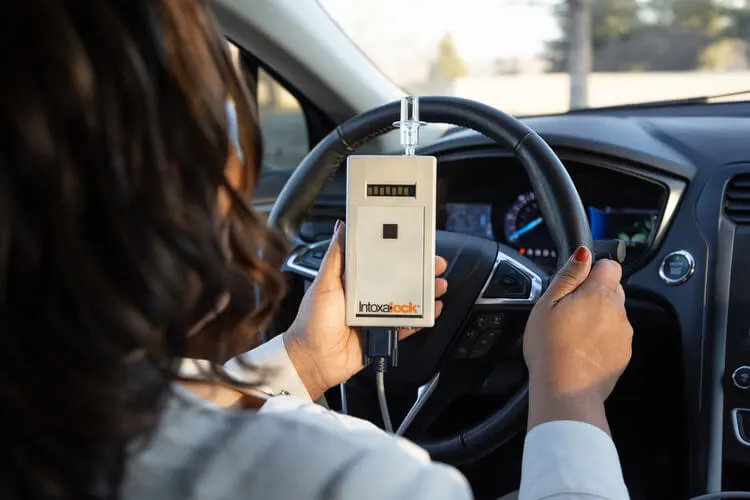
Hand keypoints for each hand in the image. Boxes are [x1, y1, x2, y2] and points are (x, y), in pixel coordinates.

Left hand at [283, 220, 448, 399]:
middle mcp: (367, 296)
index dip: (399, 251)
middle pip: (399, 279)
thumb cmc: (312, 322)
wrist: (314, 360)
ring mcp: (376, 315)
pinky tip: (432, 310)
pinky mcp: (383, 334)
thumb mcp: (324, 283)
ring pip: (407, 300)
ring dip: (425, 292)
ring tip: (438, 285)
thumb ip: (335, 256)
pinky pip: (407, 325)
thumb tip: (340, 226)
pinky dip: (421, 318)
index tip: (415, 243)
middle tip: (435, 264)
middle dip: (419, 271)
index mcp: (353, 280)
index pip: (380, 260)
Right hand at [523, 247, 632, 433]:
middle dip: (595, 294)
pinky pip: (615, 336)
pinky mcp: (624, 355)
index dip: (593, 271)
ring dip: (599, 317)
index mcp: (599, 294)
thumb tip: (584, 253)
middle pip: (614, 290)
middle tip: (569, 311)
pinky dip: (602, 338)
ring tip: (573, 334)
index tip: (576, 284)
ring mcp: (624, 335)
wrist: (565, 391)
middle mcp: (618, 312)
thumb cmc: (550, 347)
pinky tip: (582, 349)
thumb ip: (568, 276)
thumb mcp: (547, 304)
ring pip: (614, 314)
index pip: (610, 266)